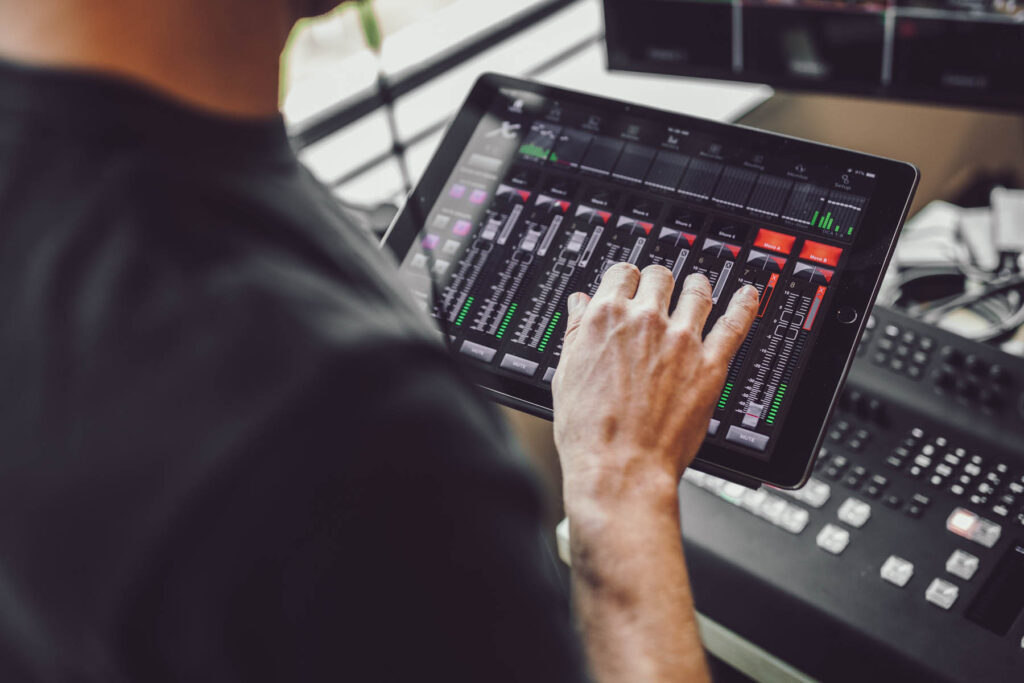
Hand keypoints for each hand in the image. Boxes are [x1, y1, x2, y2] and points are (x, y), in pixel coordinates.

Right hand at [552, 263, 757, 501]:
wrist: (620, 467)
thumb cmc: (589, 431)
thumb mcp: (566, 373)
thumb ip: (576, 331)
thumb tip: (580, 304)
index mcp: (606, 318)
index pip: (622, 274)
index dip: (626, 278)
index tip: (630, 284)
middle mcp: (645, 320)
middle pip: (660, 278)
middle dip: (659, 281)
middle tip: (660, 290)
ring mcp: (681, 340)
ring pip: (697, 292)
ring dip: (697, 286)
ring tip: (698, 287)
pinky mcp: (711, 364)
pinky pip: (735, 324)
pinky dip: (745, 305)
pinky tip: (748, 296)